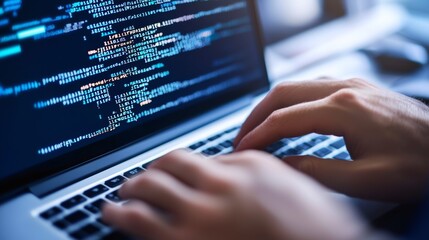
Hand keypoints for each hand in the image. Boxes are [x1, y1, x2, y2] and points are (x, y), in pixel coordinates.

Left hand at [102, 150, 368, 239]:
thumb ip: (250, 172)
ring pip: (147, 194)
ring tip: (115, 199)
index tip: (161, 170)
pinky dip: (124, 218)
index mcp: (245, 166)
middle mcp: (221, 187)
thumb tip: (219, 168)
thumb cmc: (318, 227)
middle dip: (142, 175)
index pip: (192, 157)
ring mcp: (204, 219)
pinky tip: (115, 216)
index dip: (169, 164)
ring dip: (126, 194)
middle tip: (132, 181)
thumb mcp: (290, 184)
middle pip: (165, 170)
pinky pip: (145, 228)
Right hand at [234, 78, 428, 201]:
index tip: (241, 149)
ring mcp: (352, 84)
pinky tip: (288, 117)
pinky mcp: (357, 87)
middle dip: (255, 115)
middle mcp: (345, 88)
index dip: (257, 135)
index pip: (284, 119)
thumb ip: (318, 171)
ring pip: (296, 86)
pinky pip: (312, 87)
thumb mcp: (367, 180)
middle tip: (241, 137)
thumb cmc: (418, 165)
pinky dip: (291, 102)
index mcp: (344, 109)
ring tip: (258, 128)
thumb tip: (282, 164)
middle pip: (282, 93)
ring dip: (272, 106)